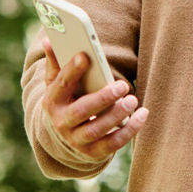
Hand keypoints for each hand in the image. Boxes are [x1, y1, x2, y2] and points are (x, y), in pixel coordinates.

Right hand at [41, 37, 147, 161]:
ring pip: (96, 129)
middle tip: (122, 85)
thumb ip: (56, 62)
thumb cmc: (67, 100)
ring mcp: (77, 140)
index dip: (72, 70)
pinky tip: (142, 115)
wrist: (64, 136)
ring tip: (132, 100)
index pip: (61, 84)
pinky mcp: (93, 152)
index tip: (86, 55)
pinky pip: (112, 144)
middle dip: (102, 98)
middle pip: (81, 110)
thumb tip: (50, 38)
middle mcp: (62, 122)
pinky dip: (130, 130)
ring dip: (116, 115)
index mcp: (52, 100)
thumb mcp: (57, 83)